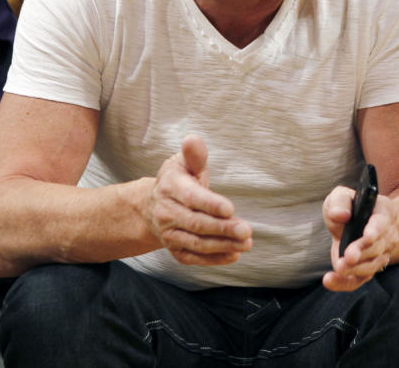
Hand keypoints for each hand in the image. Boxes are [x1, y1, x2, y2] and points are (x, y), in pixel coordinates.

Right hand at [145, 135, 251, 264]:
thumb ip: (194, 155)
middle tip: (247, 230)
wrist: (152, 206)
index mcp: (170, 187)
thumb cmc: (178, 180)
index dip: (210, 204)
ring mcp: (169, 234)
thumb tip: (193, 139)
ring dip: (222, 246)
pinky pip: (193, 258)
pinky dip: (213, 260)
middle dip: (223, 229)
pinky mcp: (175, 249)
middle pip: (196, 224)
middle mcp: (166, 213)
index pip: (191, 198)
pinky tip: (234, 255)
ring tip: (246, 243)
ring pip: (196, 243)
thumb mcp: (184, 163)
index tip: (230, 209)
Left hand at [322, 185, 398, 291]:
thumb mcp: (341, 197)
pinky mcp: (368, 269)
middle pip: (377, 247)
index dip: (375, 230)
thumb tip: (340, 215)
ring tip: (338, 268)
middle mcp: (388, 235)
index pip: (382, 222)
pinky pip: (360, 280)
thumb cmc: (350, 208)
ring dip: (355, 268)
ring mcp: (382, 254)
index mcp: (385, 212)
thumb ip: (340, 201)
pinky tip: (330, 280)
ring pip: (371, 265)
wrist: (355, 223)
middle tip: (347, 257)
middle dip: (361, 253)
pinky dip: (344, 283)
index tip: (368, 237)